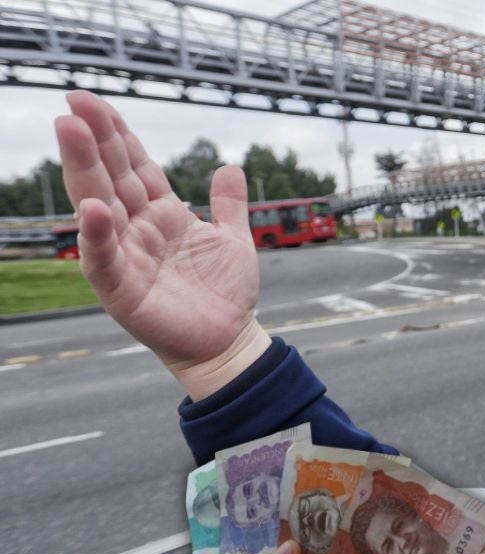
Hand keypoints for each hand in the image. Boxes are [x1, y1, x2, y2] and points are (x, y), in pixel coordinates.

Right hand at [54, 91, 269, 399]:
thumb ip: (229, 205)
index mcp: (162, 214)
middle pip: (111, 177)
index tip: (93, 101)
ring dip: (84, 170)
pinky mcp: (123, 290)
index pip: (134, 165)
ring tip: (70, 131)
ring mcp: (128, 257)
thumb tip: (231, 166)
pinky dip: (96, 236)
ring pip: (99, 206)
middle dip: (93, 140)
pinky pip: (105, 259)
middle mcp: (138, 230)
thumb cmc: (225, 293)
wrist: (230, 340)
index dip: (116, 133)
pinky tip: (91, 210)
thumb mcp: (233, 240)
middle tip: (74, 102)